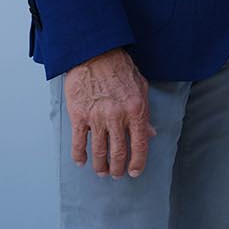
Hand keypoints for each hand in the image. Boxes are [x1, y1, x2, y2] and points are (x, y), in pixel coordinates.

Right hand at [66, 48, 152, 178]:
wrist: (95, 54)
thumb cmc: (120, 68)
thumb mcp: (141, 88)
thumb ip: (145, 112)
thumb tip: (150, 133)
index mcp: (136, 110)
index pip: (140, 144)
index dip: (138, 162)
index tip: (135, 172)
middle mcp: (117, 117)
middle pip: (119, 152)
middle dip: (118, 168)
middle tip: (117, 174)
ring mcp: (97, 117)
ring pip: (99, 151)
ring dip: (100, 166)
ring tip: (102, 172)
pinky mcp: (79, 115)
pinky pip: (78, 142)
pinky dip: (79, 155)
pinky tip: (81, 162)